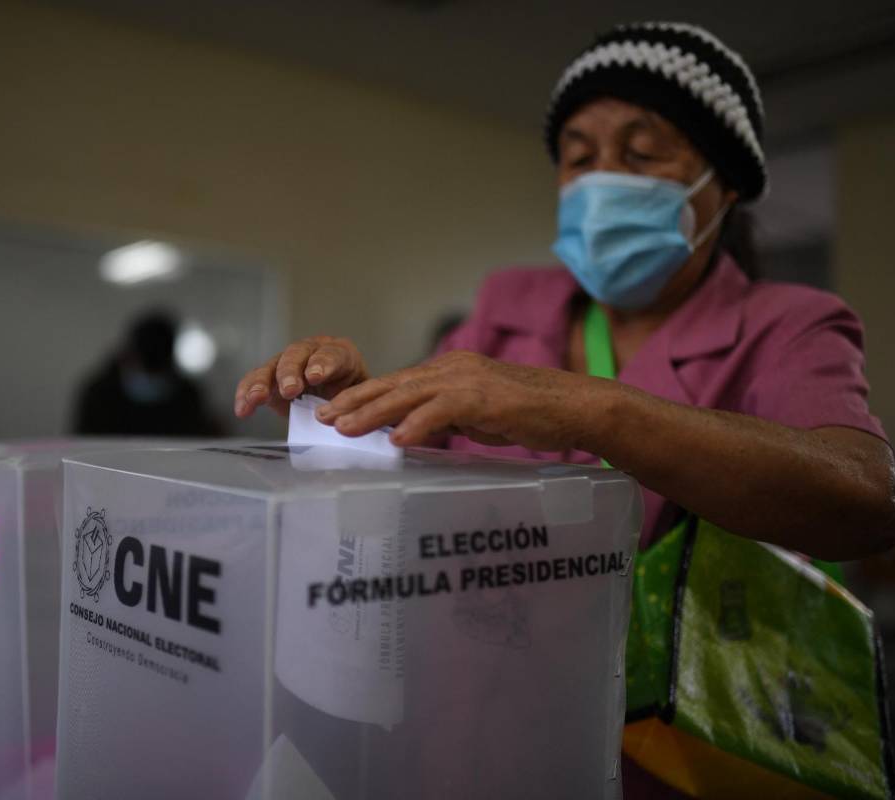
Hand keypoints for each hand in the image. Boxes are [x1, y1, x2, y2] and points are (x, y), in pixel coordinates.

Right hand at [234, 336, 369, 417]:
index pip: (332, 354)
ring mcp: (288, 364)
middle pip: (297, 354)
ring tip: (257, 398)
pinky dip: (246, 394)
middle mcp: (311, 352)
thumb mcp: (362, 401)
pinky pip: (254, 382)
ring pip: (272, 366)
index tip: (316, 376)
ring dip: (263, 382)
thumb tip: (366, 425)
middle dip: (291, 371)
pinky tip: (242, 409)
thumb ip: (359, 407)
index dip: (323, 363)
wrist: (338, 406)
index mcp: (340, 354)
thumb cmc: (353, 402)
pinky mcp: (270, 379)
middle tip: (290, 389)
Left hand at [314, 350, 615, 450]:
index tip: (333, 412)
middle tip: (322, 418)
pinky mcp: (484, 397)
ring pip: (409, 395)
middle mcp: (452, 369)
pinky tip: (398, 440)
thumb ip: (443, 418)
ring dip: (374, 413)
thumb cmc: (527, 413)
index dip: (362, 397)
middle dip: (355, 402)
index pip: (396, 384)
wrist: (572, 406)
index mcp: (448, 372)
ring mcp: (467, 380)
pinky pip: (443, 410)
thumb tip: (411, 433)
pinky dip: (418, 424)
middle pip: (393, 385)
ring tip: (346, 429)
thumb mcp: (475, 414)